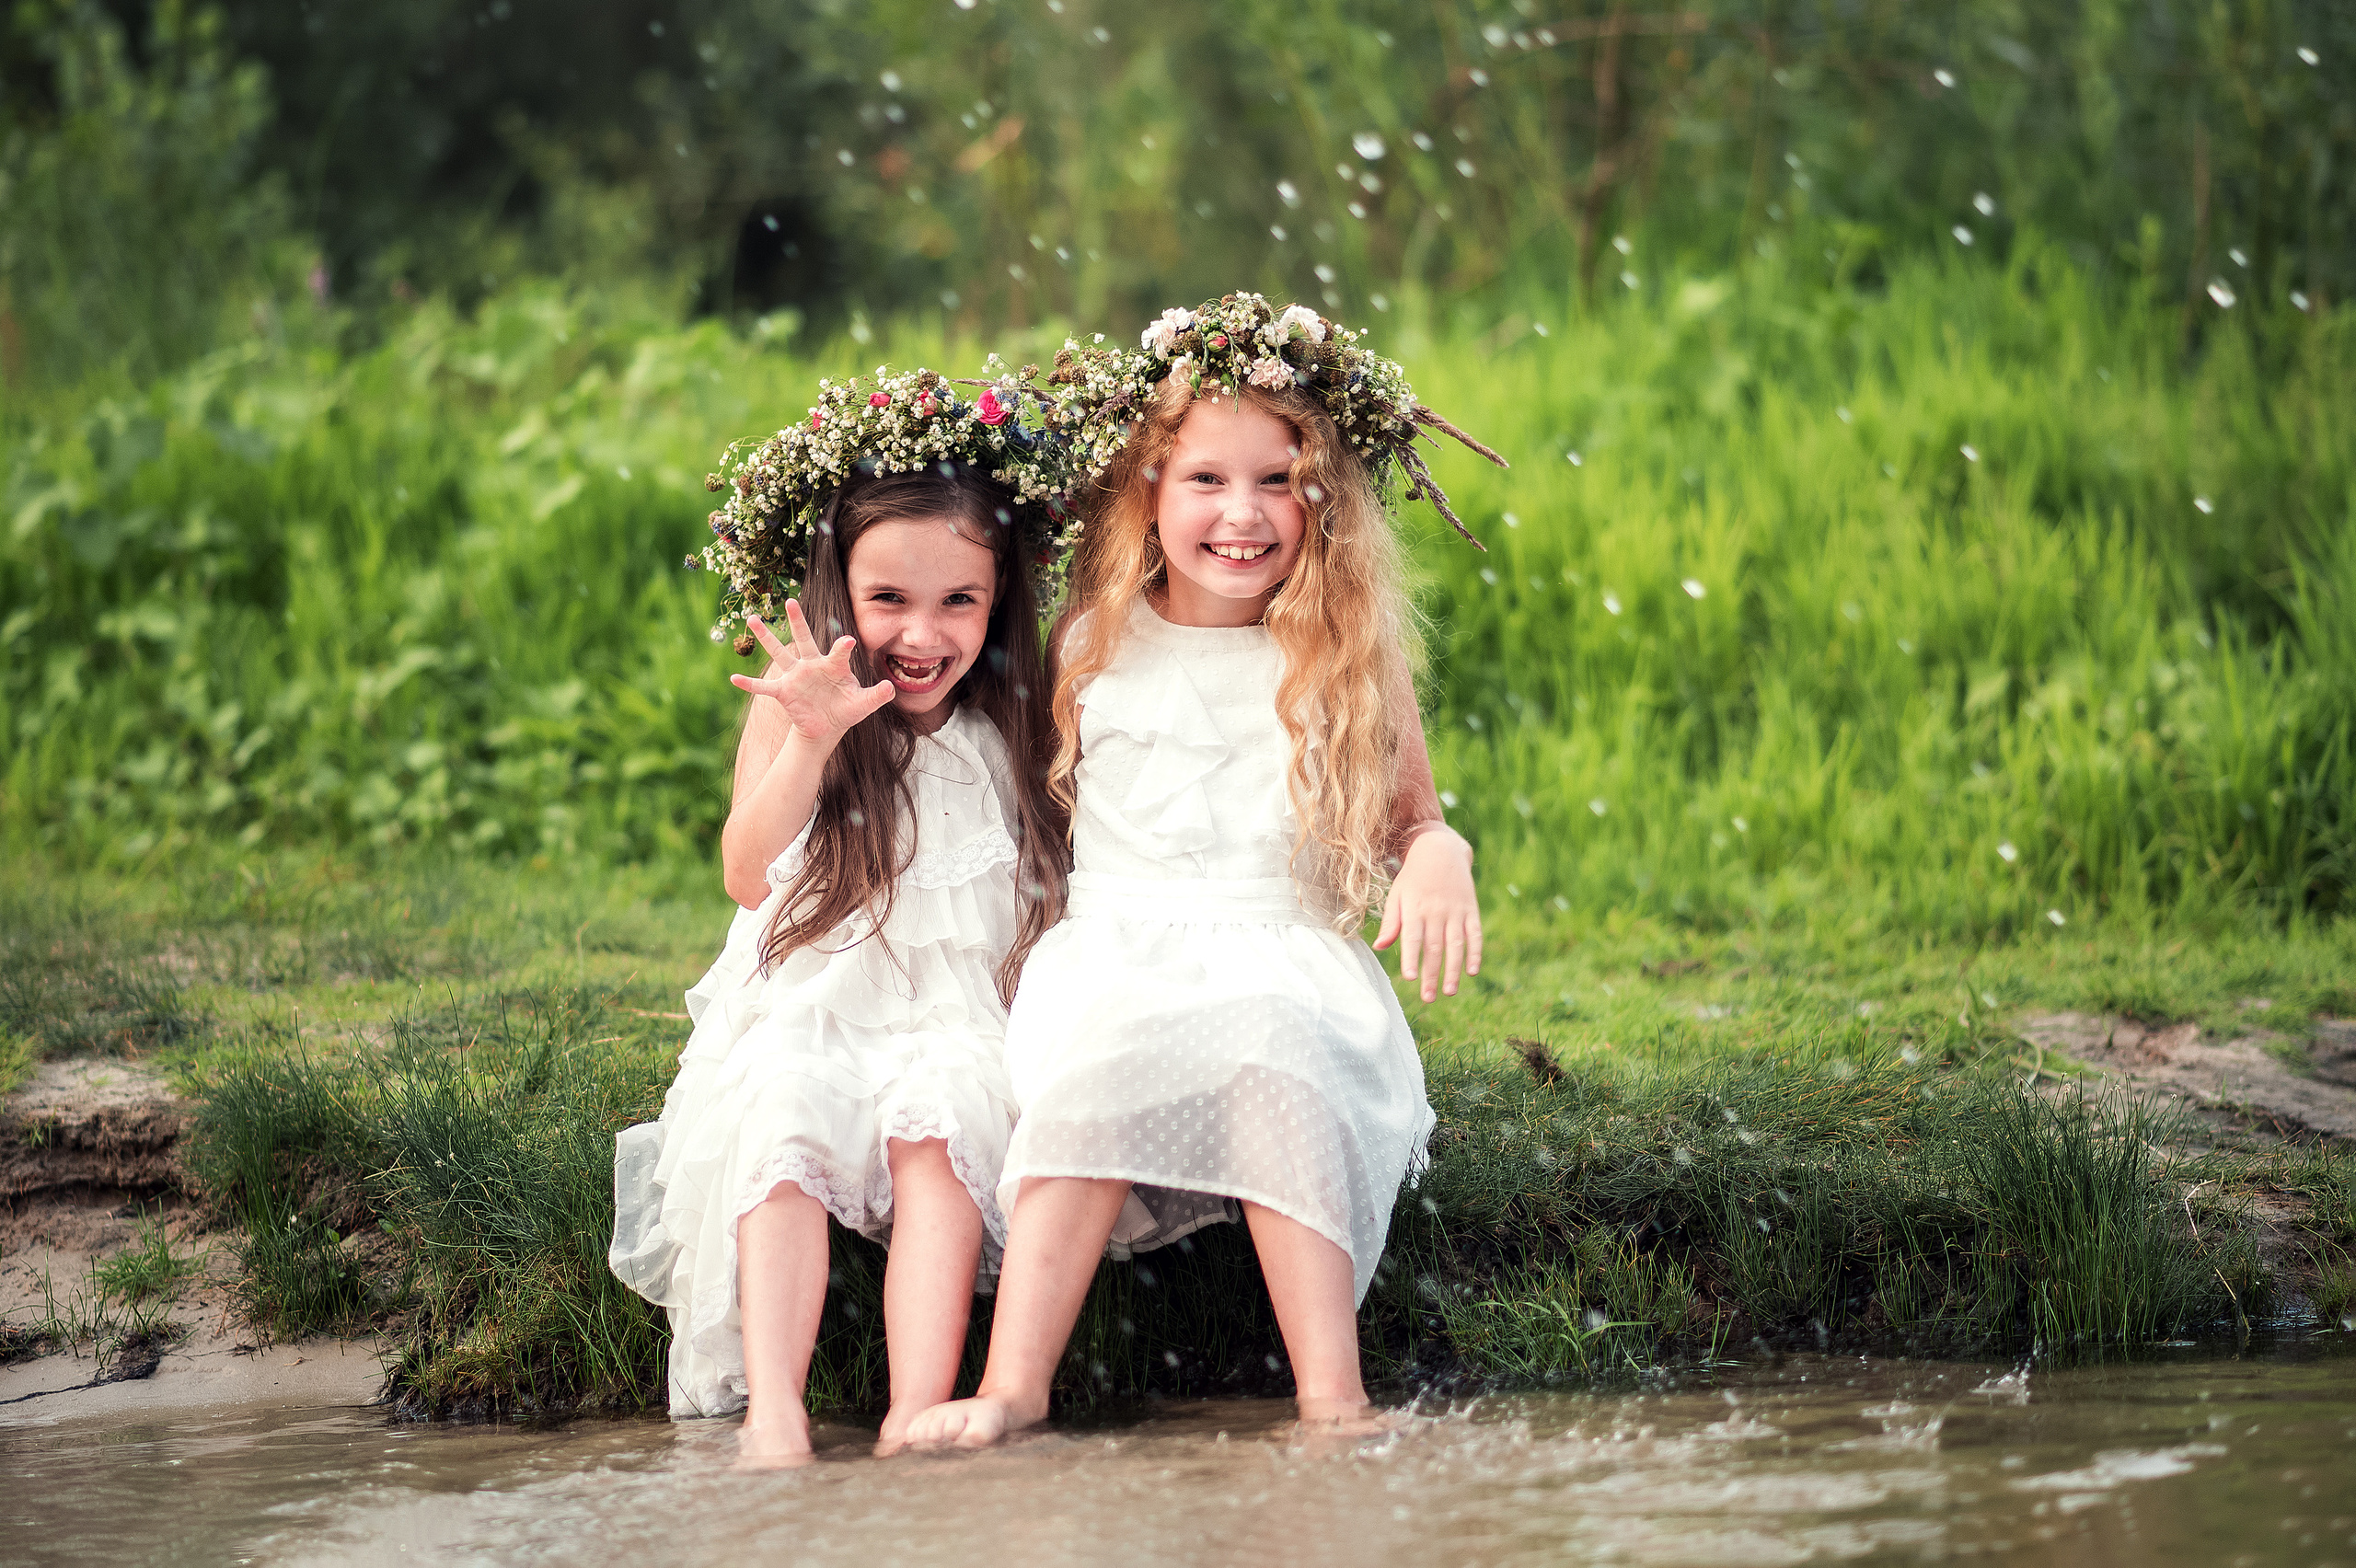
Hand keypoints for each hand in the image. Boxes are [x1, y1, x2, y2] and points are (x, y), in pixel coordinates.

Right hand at [729, 600, 894, 744]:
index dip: (843, 646)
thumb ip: (877, 695)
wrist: (827, 728)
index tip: (848, 641)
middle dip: (797, 620)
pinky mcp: (784, 692)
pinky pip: (764, 687)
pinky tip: (734, 678)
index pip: (839, 651)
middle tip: (790, 600)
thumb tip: (891, 689)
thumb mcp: (863, 704)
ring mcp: (795, 677)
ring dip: (766, 637)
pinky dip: (749, 684)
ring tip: (752, 618)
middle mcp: (812, 665)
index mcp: (833, 665)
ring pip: (779, 652)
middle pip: (803, 638)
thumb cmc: (846, 710)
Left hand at [1374, 828, 1481, 1002]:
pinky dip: (1475, 952)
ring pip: (1456, 945)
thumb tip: (1380, 947)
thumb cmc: (1413, 878)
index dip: (1411, 957)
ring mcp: (1455, 911)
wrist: (1440, 850)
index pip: (1412, 938)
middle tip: (1429, 997)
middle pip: (1434, 947)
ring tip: (1450, 991)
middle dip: (1432, 974)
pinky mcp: (1470, 910)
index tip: (1409, 977)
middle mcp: (1436, 911)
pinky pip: (1474, 934)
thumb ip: (1391, 922)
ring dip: (1453, 969)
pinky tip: (1472, 971)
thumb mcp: (1397, 895)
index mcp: (1415, 909)